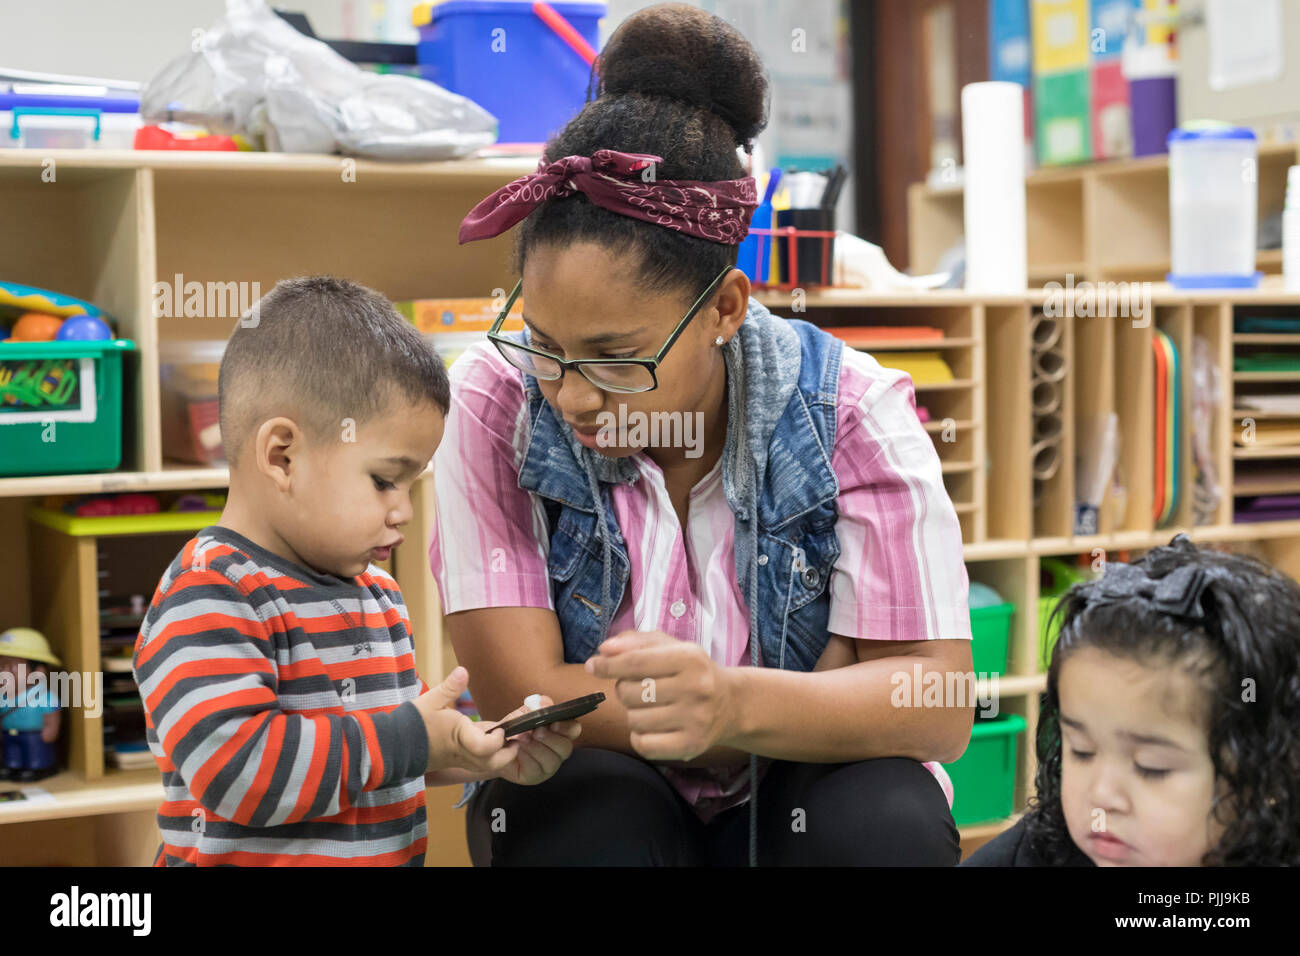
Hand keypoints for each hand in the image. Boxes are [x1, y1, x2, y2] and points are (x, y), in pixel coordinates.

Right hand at [412, 666, 517, 777]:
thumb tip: (463, 671)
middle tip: (517, 737)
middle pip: (493, 764)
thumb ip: (450, 687)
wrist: (392, 746)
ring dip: (501, 755)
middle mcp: (461, 753)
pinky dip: (490, 756)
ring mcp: (459, 760)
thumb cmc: (411, 724)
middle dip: (509, 753)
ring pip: (487, 767)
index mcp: (458, 738)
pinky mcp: (455, 761)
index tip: (501, 727)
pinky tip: (492, 741)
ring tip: (508, 739)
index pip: (484, 747)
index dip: (497, 739)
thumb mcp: (431, 700)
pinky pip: (478, 764)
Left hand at [488, 695, 581, 785]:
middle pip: (566, 747)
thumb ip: (536, 706)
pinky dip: (527, 758)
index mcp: (560, 732)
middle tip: (535, 732)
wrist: (495, 745)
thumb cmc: (514, 729)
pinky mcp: (535, 776)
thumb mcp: (524, 713)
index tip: (553, 723)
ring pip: (552, 760)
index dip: (566, 727)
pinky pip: (536, 770)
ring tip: (522, 740)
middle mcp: (557, 750)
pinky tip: (517, 751)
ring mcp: (548, 765)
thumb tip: (542, 702)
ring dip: (536, 748)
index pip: (574, 729)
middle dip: (550, 739)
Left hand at [584, 630, 737, 761]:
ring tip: (650, 706)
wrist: (730, 704)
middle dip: (624, 689)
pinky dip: (639, 736)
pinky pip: (643, 744)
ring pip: (634, 719)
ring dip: (632, 712)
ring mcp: (695, 720)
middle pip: (630, 692)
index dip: (608, 665)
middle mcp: (696, 688)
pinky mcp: (691, 746)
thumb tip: (604, 650)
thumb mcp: (670, 647)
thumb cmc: (691, 671)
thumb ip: (635, 643)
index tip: (593, 666)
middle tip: (639, 688)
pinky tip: (652, 727)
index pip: (636, 662)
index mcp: (690, 658)